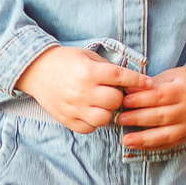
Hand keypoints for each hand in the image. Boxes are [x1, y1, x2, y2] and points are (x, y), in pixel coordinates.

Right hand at [18, 46, 148, 133]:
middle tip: (113, 92)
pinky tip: (90, 111)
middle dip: (119, 96)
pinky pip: (90, 128)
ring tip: (102, 104)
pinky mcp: (67, 119)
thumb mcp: (88, 57)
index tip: (149, 83)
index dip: (137, 80)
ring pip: (105, 118)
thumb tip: (133, 79)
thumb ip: (109, 68)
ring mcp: (74, 107)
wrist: (36, 71)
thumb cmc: (66, 61)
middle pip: (115, 101)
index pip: (120, 77)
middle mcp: (82, 91)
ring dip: (108, 111)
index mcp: (89, 72)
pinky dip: (94, 122)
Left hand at [115, 65, 185, 152]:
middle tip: (119, 119)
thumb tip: (126, 90)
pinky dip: (152, 146)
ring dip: (143, 139)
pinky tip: (137, 146)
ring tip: (125, 139)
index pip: (160, 96)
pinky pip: (169, 144)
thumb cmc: (185, 80)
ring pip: (165, 134)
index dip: (141, 100)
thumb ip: (149, 85)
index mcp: (184, 90)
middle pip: (161, 116)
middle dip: (138, 119)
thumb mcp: (170, 76)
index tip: (124, 101)